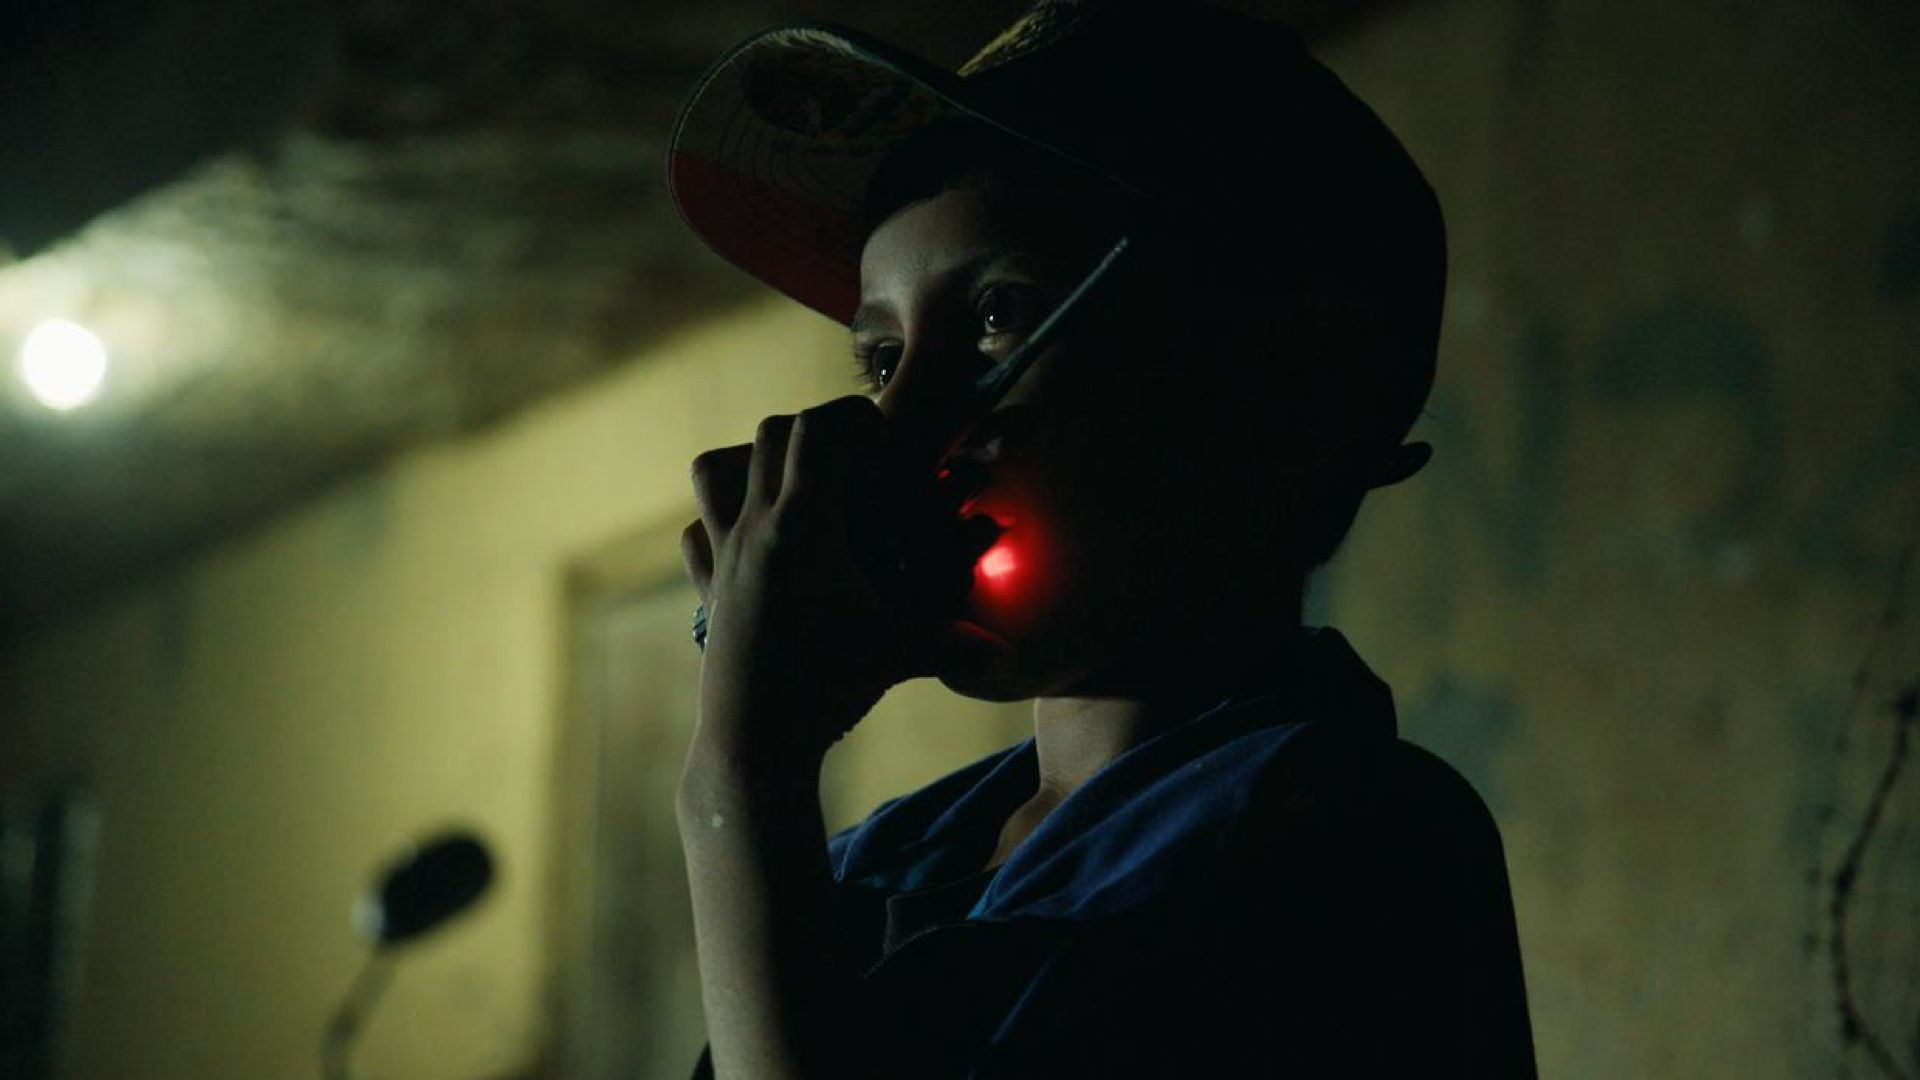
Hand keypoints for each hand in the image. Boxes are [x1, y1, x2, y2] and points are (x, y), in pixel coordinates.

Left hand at [679, 395, 993, 766]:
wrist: (753, 745)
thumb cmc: (827, 693)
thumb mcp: (899, 657)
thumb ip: (958, 643)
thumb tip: (1010, 651)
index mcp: (804, 527)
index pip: (819, 429)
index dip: (855, 417)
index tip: (884, 442)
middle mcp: (756, 529)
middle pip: (772, 434)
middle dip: (816, 431)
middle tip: (854, 462)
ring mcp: (724, 557)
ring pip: (714, 469)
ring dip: (754, 461)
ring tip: (797, 487)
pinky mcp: (708, 590)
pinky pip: (696, 532)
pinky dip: (719, 520)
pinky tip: (754, 543)